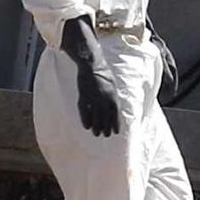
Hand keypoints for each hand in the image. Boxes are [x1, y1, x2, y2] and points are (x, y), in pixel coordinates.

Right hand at [63, 19, 121, 138]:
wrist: (91, 64)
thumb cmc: (102, 73)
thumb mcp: (111, 84)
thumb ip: (112, 96)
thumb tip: (114, 108)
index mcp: (113, 95)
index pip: (115, 113)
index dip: (115, 123)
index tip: (115, 132)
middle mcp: (104, 98)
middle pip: (106, 116)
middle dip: (106, 127)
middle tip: (105, 135)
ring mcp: (93, 97)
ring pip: (96, 115)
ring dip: (96, 126)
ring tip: (96, 134)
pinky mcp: (84, 96)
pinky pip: (85, 110)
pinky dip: (86, 119)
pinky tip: (86, 126)